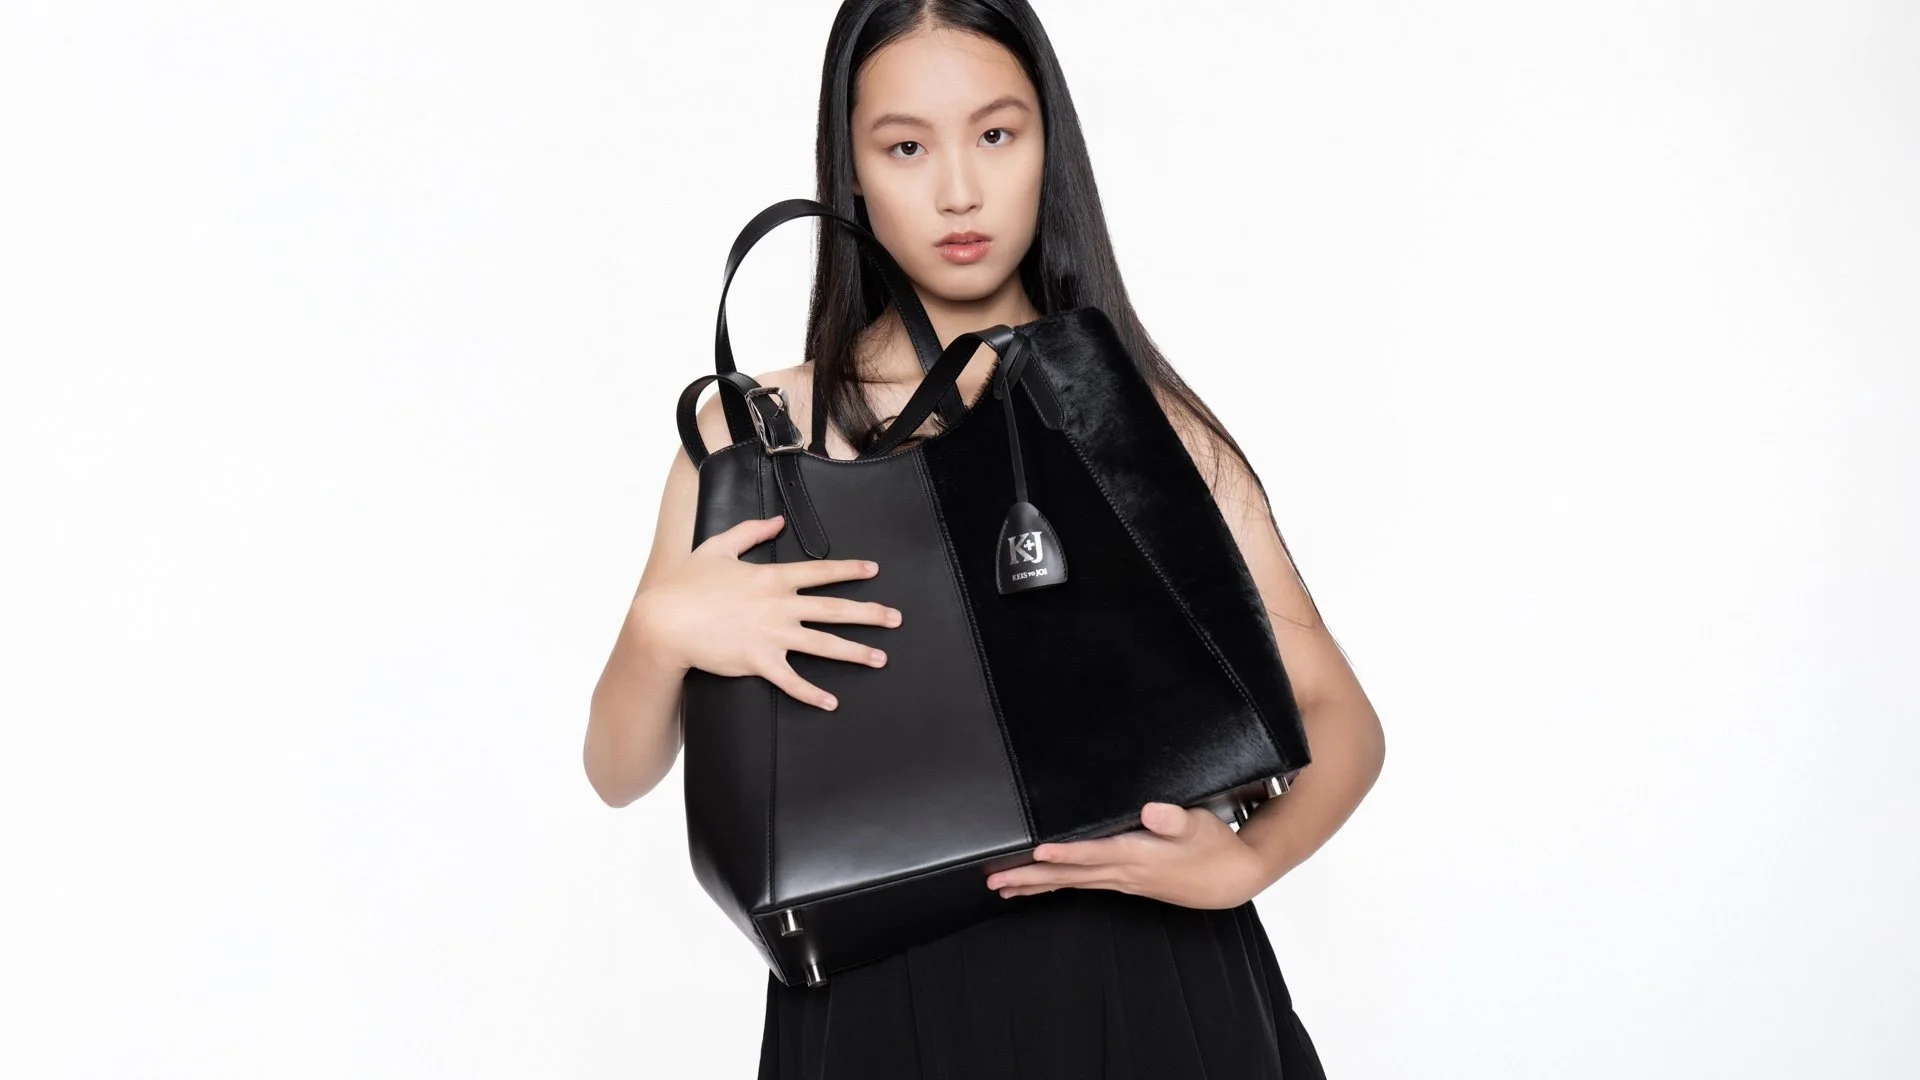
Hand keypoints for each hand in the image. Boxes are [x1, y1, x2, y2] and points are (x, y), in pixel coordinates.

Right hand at [634, 514, 900, 709]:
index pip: (820, 572)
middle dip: (870, 613)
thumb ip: (750, 532)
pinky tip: (831, 702)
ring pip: (824, 644)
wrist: (664, 621)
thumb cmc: (686, 584)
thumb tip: (776, 521)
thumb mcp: (717, 547)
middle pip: (834, 609)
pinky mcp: (759, 662)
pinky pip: (792, 681)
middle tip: (896, 619)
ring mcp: (772, 635)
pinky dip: (813, 694)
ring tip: (881, 659)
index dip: (849, 570)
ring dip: (855, 652)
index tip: (874, 571)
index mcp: (771, 578)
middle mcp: (779, 606)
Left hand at [983, 802, 1271, 909]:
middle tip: (996, 880)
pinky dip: (1056, 886)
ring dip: (1035, 885)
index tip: (1036, 852)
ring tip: (1002, 888)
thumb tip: (1151, 810)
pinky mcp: (1124, 883)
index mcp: (1139, 853)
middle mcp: (1124, 872)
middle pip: (1069, 875)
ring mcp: (1122, 881)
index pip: (1094, 853)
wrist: (1229, 879)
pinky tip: (1037, 887)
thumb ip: (1173, 817)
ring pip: (1071, 884)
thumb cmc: (1212, 845)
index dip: (1065, 853)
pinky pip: (1081, 886)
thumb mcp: (1198, 824)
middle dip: (1030, 877)